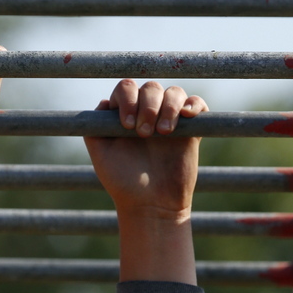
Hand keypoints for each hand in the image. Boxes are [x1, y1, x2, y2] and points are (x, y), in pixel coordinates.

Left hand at [84, 81, 208, 283]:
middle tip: (144, 134)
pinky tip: (187, 116)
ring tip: (164, 132)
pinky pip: (197, 104)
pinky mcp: (190, 130)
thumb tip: (105, 102)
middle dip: (148, 106)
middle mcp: (147, 112)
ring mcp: (169, 119)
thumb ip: (95, 128)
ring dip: (169, 106)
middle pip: (151, 88)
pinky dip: (194, 104)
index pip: (126, 88)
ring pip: (174, 92)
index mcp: (125, 114)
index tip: (126, 127)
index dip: (127, 100)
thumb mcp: (100, 155)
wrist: (151, 205)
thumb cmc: (123, 182)